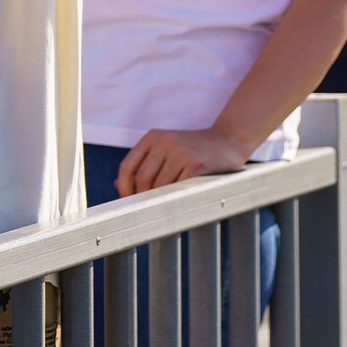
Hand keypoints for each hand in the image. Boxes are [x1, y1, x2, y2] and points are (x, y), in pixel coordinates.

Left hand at [115, 126, 252, 196]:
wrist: (228, 140)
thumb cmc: (193, 149)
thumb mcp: (166, 149)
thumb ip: (144, 164)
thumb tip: (118, 185)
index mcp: (152, 136)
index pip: (127, 167)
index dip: (124, 188)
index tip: (127, 203)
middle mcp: (164, 142)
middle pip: (142, 180)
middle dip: (143, 198)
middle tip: (148, 210)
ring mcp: (180, 152)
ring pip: (159, 187)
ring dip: (162, 200)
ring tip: (167, 206)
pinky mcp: (196, 165)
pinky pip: (178, 189)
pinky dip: (177, 198)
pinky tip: (181, 199)